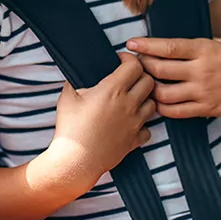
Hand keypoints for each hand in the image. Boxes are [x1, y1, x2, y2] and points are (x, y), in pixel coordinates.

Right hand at [42, 53, 156, 188]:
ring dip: (144, 99)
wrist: (76, 160)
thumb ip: (75, 81)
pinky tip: (130, 123)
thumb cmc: (70, 129)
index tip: (121, 60)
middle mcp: (128, 105)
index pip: (134, 65)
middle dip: (141, 76)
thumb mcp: (67, 97)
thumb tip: (78, 74)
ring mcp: (134, 124)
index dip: (129, 59)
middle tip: (129, 78)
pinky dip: (142, 124)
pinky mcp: (134, 140)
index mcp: (112, 90)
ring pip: (153, 104)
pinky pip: (148, 129)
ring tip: (131, 100)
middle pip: (149, 82)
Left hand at [127, 37, 220, 130]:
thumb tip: (169, 46)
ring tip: (142, 84)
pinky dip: (161, 107)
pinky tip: (156, 101)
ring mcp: (204, 92)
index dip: (146, 46)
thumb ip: (197, 46)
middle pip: (160, 70)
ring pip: (163, 94)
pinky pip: (176, 112)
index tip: (130, 43)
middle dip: (141, 67)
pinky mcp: (207, 109)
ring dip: (148, 89)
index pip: (169, 47)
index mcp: (205, 49)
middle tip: (132, 64)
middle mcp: (202, 70)